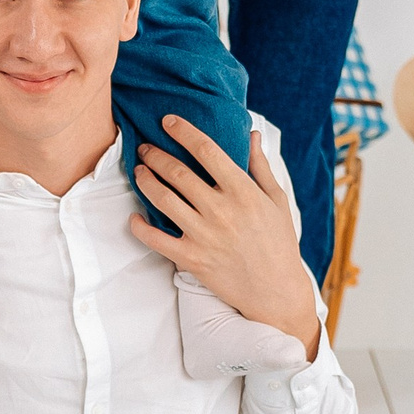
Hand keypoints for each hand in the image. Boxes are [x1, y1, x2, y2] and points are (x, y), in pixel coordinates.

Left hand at [130, 120, 318, 358]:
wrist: (276, 292)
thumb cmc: (279, 243)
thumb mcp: (277, 201)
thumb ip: (261, 166)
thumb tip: (252, 135)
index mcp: (242, 191)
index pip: (207, 150)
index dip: (184, 131)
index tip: (168, 121)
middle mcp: (220, 210)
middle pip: (178, 172)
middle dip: (155, 155)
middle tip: (145, 148)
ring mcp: (203, 235)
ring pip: (163, 199)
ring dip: (145, 181)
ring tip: (138, 171)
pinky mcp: (191, 259)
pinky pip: (156, 239)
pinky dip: (139, 227)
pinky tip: (133, 216)